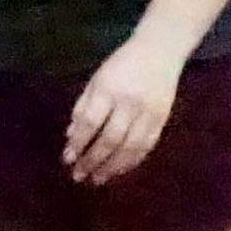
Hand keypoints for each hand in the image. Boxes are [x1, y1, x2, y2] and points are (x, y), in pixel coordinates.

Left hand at [60, 36, 187, 185]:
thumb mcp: (96, 79)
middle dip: (92, 161)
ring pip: (130, 147)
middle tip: (78, 176)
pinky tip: (119, 170)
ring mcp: (149, 113)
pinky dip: (132, 161)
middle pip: (110, 139)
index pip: (91, 122)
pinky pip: (147, 146)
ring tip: (97, 179)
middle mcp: (129, 103)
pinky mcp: (162, 119)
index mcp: (108, 90)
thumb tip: (71, 137)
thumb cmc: (122, 65)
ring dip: (112, 167)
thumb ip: (83, 107)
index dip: (78, 143)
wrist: (160, 51)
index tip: (67, 159)